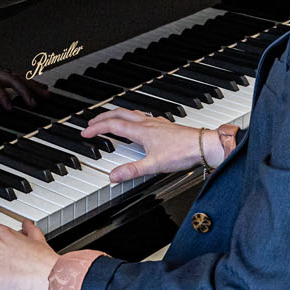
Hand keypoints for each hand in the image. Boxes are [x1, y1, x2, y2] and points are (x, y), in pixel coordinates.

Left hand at [0, 49, 45, 117]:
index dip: (2, 96)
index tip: (10, 108)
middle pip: (11, 78)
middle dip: (24, 90)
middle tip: (34, 104)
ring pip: (18, 76)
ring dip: (32, 85)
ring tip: (46, 95)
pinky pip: (18, 76)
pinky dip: (31, 82)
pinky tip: (41, 88)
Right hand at [80, 110, 225, 181]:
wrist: (203, 146)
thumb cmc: (183, 152)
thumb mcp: (154, 165)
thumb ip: (132, 171)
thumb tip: (112, 176)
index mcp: (141, 130)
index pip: (112, 126)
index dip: (96, 128)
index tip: (85, 132)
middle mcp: (147, 123)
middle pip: (119, 114)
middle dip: (102, 117)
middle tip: (91, 122)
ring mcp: (157, 123)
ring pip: (131, 113)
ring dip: (116, 114)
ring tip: (110, 119)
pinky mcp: (165, 126)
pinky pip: (143, 116)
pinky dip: (132, 117)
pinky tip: (138, 124)